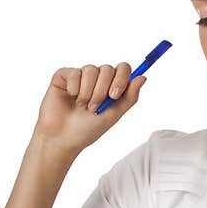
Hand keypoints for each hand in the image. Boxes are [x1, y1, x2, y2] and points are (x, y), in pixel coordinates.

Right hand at [32, 63, 146, 155]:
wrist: (62, 139)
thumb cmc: (87, 129)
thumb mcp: (113, 115)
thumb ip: (129, 97)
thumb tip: (143, 77)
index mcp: (111, 86)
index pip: (123, 69)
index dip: (121, 78)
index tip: (114, 95)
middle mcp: (97, 78)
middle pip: (108, 69)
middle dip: (102, 90)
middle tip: (94, 108)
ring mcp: (80, 76)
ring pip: (91, 69)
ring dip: (88, 91)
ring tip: (82, 106)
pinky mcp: (63, 76)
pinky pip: (74, 72)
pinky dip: (74, 87)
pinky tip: (71, 97)